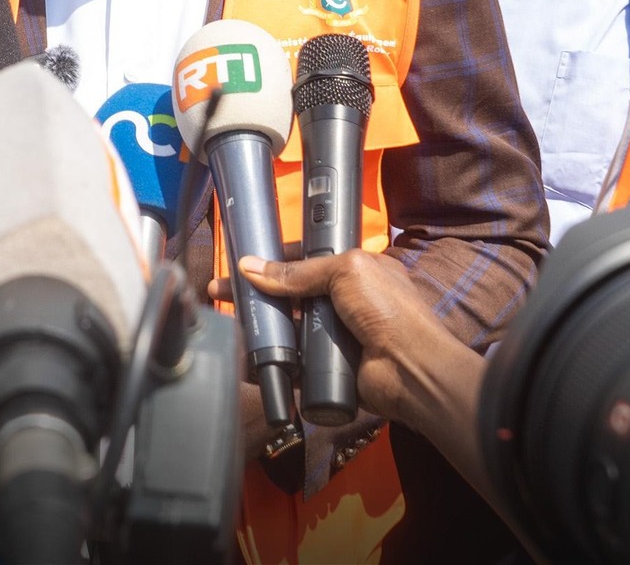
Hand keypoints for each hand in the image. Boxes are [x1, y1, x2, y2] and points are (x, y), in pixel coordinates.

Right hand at [224, 249, 490, 490]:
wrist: (410, 370)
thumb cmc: (386, 310)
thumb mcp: (346, 272)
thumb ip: (300, 271)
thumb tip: (250, 267)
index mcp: (355, 271)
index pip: (306, 259)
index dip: (274, 259)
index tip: (243, 262)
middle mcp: (343, 302)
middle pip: (290, 295)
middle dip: (256, 293)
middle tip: (219, 293)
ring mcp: (334, 336)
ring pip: (287, 328)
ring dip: (259, 326)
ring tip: (227, 322)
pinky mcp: (326, 368)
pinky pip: (291, 362)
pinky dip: (269, 360)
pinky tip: (243, 357)